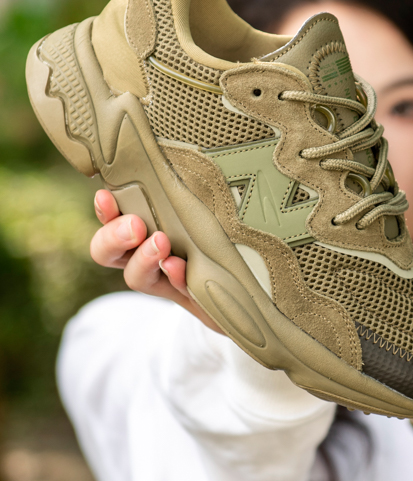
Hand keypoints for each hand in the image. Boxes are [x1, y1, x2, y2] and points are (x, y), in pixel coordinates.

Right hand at [90, 190, 221, 331]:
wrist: (240, 286)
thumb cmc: (218, 237)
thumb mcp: (204, 212)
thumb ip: (186, 203)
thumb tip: (176, 182)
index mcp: (144, 231)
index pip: (112, 221)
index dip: (105, 211)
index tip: (104, 196)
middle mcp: (146, 258)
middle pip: (107, 253)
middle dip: (113, 238)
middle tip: (135, 226)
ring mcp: (167, 281)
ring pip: (135, 277)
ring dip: (144, 258)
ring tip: (160, 242)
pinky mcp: (190, 298)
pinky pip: (177, 291)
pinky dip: (176, 278)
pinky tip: (179, 267)